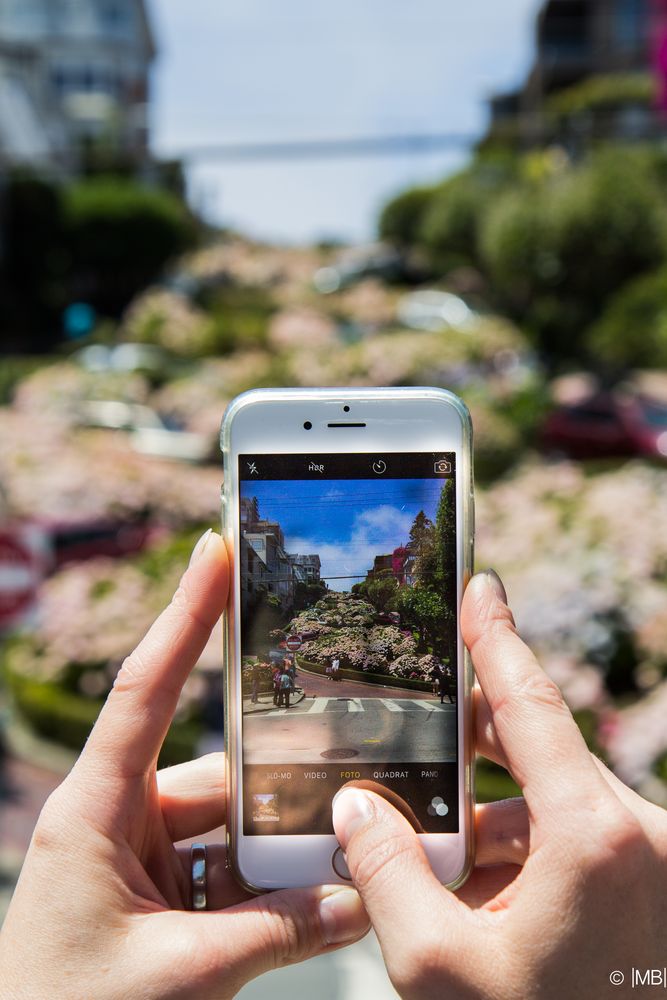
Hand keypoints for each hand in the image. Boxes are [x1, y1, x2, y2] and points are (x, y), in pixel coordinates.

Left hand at [0, 531, 368, 999]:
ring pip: (230, 828)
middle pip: (215, 774)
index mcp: (94, 809)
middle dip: (280, 784)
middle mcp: (117, 818)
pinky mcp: (157, 896)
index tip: (217, 550)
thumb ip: (275, 935)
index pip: (145, 688)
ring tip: (347, 856)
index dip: (185, 614)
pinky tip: (320, 901)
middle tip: (349, 768)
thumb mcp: (176, 975)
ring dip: (282, 849)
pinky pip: (227, 875)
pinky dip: (271, 889)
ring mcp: (139, 858)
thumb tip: (359, 901)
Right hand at [332, 571, 666, 999]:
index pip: (531, 704)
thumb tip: (355, 810)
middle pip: (536, 760)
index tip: (479, 588)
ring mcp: (651, 858)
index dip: (496, 639)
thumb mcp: (440, 969)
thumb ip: (385, 874)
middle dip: (468, 758)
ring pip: (554, 809)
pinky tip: (476, 892)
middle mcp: (638, 831)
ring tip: (428, 851)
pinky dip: (527, 857)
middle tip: (412, 743)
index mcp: (596, 834)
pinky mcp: (651, 883)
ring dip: (493, 825)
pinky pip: (579, 844)